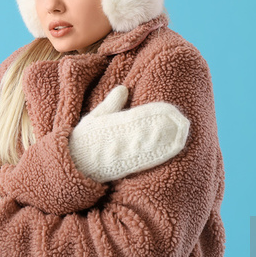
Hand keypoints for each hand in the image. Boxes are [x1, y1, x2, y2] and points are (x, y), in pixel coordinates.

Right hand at [68, 85, 189, 182]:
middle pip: (147, 133)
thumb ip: (109, 105)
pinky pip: (145, 160)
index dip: (154, 114)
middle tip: (184, 120)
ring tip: (183, 133)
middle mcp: (117, 142)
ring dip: (167, 141)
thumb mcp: (92, 119)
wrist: (71, 168)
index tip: (169, 108)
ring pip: (149, 147)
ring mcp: (121, 156)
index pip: (136, 118)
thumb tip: (123, 88)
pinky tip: (172, 150)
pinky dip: (160, 154)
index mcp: (109, 127)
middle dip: (166, 127)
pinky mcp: (124, 167)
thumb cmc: (82, 141)